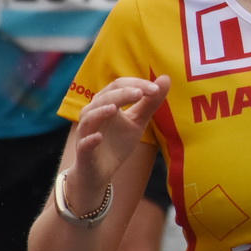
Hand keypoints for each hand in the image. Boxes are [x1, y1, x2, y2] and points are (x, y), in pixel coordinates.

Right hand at [66, 75, 169, 210]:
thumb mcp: (138, 122)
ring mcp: (87, 132)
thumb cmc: (117, 143)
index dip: (136, 84)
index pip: (118, 86)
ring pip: (90, 117)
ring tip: (115, 108)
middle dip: (123, 94)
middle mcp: (93, 113)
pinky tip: (99, 137)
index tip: (155, 89)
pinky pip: (84, 143)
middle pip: (105, 97)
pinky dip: (90, 139)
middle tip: (141, 93)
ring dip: (101, 112)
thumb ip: (150, 103)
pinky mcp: (84, 151)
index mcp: (106, 103)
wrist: (100, 172)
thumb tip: (166, 78)